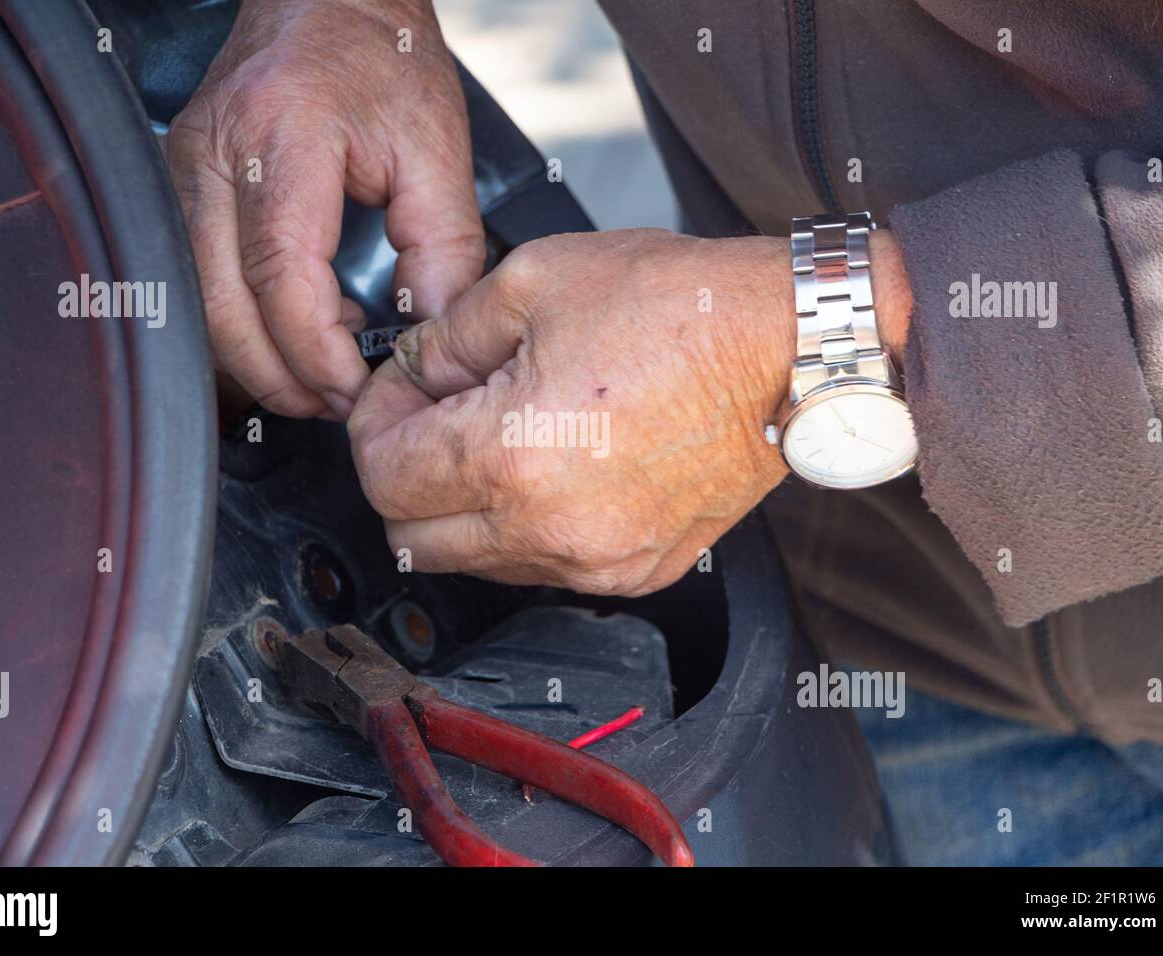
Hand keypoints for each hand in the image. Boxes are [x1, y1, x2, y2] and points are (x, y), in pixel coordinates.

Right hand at [167, 0, 484, 418]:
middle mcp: (213, 155)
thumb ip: (444, 249)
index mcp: (282, 137)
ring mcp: (183, 171)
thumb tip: (430, 334)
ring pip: (198, 308)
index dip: (318, 353)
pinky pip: (199, 283)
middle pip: (221, 310)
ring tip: (325, 368)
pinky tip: (297, 324)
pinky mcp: (180, 187)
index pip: (281, 279)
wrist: (327, 0)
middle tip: (338, 402)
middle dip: (281, 378)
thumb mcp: (437, 150)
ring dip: (259, 359)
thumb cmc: (381, 58)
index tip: (359, 387)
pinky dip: (244, 325)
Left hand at [349, 227, 907, 595]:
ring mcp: (595, 562)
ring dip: (461, 505)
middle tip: (435, 415)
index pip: (381, 475)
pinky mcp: (635, 573)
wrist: (789, 351)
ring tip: (504, 432)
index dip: (373, 424)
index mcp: (510, 456)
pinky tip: (554, 468)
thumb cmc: (683, 309)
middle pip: (412, 536)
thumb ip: (446, 337)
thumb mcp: (535, 281)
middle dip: (403, 473)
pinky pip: (541, 568)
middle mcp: (548, 529)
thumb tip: (412, 371)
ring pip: (472, 561)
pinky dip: (524, 527)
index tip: (398, 392)